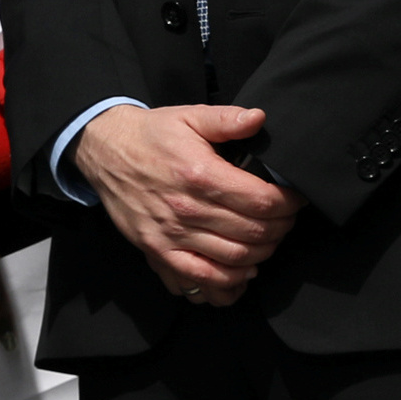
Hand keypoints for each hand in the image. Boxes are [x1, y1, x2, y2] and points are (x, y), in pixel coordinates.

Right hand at [71, 102, 295, 303]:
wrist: (105, 151)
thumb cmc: (151, 136)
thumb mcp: (189, 116)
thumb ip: (226, 119)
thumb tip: (259, 118)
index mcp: (200, 175)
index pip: (262, 201)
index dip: (288, 203)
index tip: (295, 199)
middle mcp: (187, 209)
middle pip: (254, 233)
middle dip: (281, 228)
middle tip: (285, 219)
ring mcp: (171, 235)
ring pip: (235, 260)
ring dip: (262, 254)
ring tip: (267, 240)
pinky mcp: (158, 252)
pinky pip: (201, 280)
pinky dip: (228, 283)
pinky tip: (241, 271)